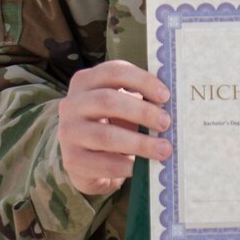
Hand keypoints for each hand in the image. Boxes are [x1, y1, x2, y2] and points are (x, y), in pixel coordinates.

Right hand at [57, 60, 170, 195]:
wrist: (86, 159)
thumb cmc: (111, 124)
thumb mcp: (122, 105)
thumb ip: (140, 99)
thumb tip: (171, 105)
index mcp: (86, 81)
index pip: (114, 72)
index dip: (142, 81)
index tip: (166, 95)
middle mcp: (71, 104)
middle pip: (108, 101)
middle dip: (142, 112)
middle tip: (166, 123)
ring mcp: (68, 133)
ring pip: (105, 135)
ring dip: (139, 143)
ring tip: (163, 149)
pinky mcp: (72, 160)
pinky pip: (102, 163)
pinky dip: (126, 165)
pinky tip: (142, 167)